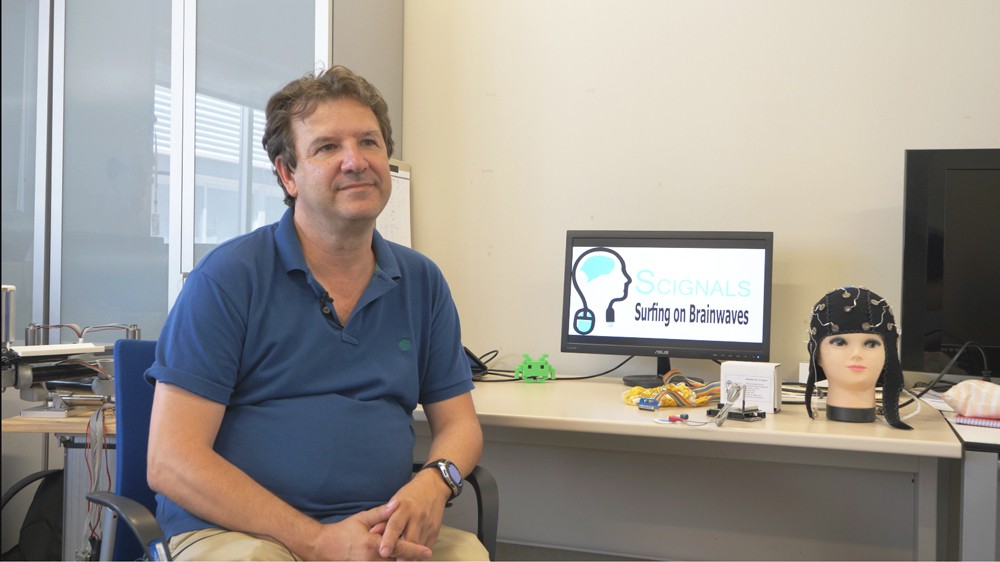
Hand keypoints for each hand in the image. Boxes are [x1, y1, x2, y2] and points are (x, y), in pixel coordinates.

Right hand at [306, 503, 430, 560]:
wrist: (323, 547)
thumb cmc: (343, 531)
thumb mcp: (362, 519)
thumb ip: (381, 513)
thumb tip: (397, 503)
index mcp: (372, 545)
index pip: (399, 549)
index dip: (415, 551)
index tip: (428, 552)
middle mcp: (371, 560)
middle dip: (411, 560)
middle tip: (425, 555)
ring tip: (414, 559)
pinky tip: (398, 560)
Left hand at [377, 470, 448, 558]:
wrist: (433, 487)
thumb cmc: (410, 495)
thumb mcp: (395, 502)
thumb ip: (384, 519)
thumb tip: (372, 534)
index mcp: (405, 507)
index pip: (395, 525)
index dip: (389, 540)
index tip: (383, 552)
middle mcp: (418, 517)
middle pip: (410, 540)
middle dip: (402, 554)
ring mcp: (428, 525)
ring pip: (419, 547)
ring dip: (409, 557)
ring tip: (400, 561)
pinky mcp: (435, 532)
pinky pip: (425, 547)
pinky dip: (417, 554)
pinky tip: (410, 557)